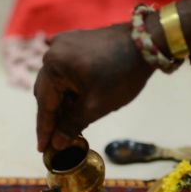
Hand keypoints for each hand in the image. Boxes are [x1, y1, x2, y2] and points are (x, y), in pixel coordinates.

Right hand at [34, 23, 154, 151]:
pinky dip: (68, 88)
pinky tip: (78, 102)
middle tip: (58, 140)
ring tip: (71, 123)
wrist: (148, 42)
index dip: (44, 130)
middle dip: (53, 116)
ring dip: (62, 102)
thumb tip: (56, 144)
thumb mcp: (96, 106)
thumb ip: (71, 126)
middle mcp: (52, 51)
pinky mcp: (74, 42)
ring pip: (55, 82)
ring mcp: (63, 44)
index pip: (44, 105)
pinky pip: (64, 71)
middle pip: (46, 92)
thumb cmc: (122, 75)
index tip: (43, 149)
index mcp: (53, 66)